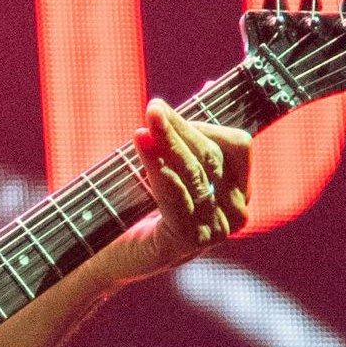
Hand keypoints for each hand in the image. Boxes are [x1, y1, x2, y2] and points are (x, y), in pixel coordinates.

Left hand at [123, 98, 251, 274]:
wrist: (107, 260)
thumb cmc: (134, 211)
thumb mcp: (165, 168)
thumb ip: (185, 138)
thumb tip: (208, 87)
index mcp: (238, 194)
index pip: (238, 146)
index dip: (204, 124)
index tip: (166, 110)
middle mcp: (235, 214)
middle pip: (212, 157)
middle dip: (180, 129)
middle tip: (153, 108)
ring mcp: (215, 231)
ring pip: (194, 173)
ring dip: (167, 143)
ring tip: (145, 122)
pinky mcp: (188, 242)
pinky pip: (176, 196)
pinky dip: (158, 168)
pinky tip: (142, 146)